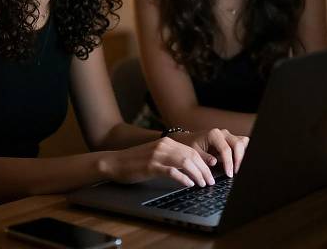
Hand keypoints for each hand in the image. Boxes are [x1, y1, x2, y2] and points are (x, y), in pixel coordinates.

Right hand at [98, 137, 217, 187]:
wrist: (115, 162)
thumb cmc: (135, 162)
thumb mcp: (155, 156)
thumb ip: (171, 158)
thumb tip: (190, 168)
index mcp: (166, 142)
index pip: (191, 150)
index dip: (204, 162)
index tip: (211, 172)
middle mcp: (163, 145)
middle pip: (191, 155)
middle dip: (204, 170)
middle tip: (210, 181)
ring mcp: (157, 155)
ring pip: (185, 162)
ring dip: (197, 174)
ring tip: (203, 184)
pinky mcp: (151, 166)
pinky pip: (172, 171)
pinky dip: (183, 178)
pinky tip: (188, 184)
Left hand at [171, 129, 248, 177]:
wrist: (190, 139)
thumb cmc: (192, 145)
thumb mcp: (194, 152)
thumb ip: (204, 157)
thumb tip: (214, 162)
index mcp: (213, 134)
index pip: (226, 149)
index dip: (229, 163)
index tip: (229, 174)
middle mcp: (223, 133)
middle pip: (238, 144)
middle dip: (239, 159)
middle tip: (235, 172)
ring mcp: (228, 135)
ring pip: (243, 142)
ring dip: (242, 154)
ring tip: (238, 167)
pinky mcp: (231, 139)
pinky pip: (242, 143)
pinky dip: (243, 152)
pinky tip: (239, 162)